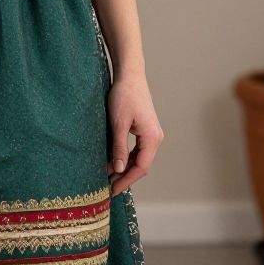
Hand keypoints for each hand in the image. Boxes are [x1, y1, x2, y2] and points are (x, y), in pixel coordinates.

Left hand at [106, 70, 163, 195]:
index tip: (113, 190)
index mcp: (152, 138)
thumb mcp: (118, 123)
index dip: (126, 180)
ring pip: (139, 157)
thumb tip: (118, 170)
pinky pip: (137, 149)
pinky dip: (126, 157)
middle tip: (108, 187)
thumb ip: (119, 147)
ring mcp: (151, 133)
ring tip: (109, 177)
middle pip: (141, 165)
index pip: (141, 167)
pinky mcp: (144, 128)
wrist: (130, 74)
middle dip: (125, 176)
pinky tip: (114, 162)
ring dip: (125, 167)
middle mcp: (155, 138)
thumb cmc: (124, 96)